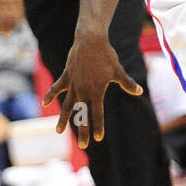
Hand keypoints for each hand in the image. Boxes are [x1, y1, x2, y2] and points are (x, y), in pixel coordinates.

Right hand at [42, 28, 141, 147]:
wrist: (90, 40)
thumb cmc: (106, 55)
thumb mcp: (118, 70)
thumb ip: (127, 83)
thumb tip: (139, 91)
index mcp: (96, 91)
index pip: (97, 113)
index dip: (98, 126)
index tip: (97, 138)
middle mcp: (83, 90)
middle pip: (82, 114)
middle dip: (83, 130)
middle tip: (83, 146)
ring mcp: (73, 84)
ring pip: (67, 105)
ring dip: (64, 119)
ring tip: (59, 132)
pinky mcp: (66, 76)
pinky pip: (57, 88)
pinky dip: (50, 95)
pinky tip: (45, 104)